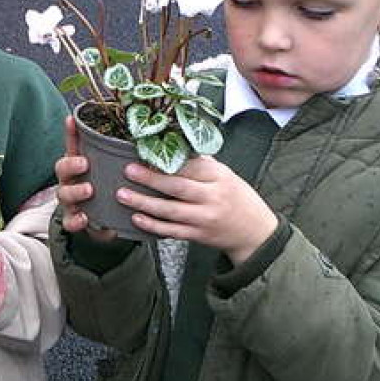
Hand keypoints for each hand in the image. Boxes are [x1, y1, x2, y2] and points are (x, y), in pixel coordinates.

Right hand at [55, 115, 117, 241]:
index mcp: (80, 165)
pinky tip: (84, 218)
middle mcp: (71, 180)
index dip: (70, 132)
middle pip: (62, 168)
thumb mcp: (114, 172)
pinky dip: (75, 220)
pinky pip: (69, 221)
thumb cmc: (110, 190)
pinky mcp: (74, 219)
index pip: (73, 145)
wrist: (106, 222)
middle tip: (85, 163)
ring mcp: (69, 200)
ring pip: (64, 194)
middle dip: (71, 164)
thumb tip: (147, 140)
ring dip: (75, 191)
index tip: (71, 120)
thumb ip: (121, 159)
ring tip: (89, 190)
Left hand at [117, 156, 277, 262]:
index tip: (145, 153)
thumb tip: (174, 144)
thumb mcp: (225, 175)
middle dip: (151, 179)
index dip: (167, 160)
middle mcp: (213, 197)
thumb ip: (201, 163)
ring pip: (171, 211)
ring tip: (123, 195)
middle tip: (129, 170)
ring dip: (145, 203)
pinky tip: (137, 218)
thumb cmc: (237, 198)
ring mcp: (205, 218)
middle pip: (178, 187)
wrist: (256, 232)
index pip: (191, 166)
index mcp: (219, 177)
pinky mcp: (199, 236)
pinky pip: (173, 231)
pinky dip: (153, 226)